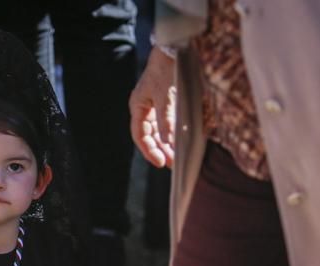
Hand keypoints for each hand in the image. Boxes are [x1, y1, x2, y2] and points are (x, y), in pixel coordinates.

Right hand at [129, 47, 176, 167]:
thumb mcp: (166, 97)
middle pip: (150, 135)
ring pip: (159, 130)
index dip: (150, 151)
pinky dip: (173, 132)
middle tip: (172, 163)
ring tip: (177, 155)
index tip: (161, 162)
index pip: (140, 135)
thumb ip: (167, 121)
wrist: (177, 47)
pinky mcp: (168, 99)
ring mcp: (156, 103)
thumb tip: (170, 143)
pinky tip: (181, 140)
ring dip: (167, 143)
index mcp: (138, 106)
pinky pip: (168, 122)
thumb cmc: (167, 69)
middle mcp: (145, 106)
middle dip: (160, 149)